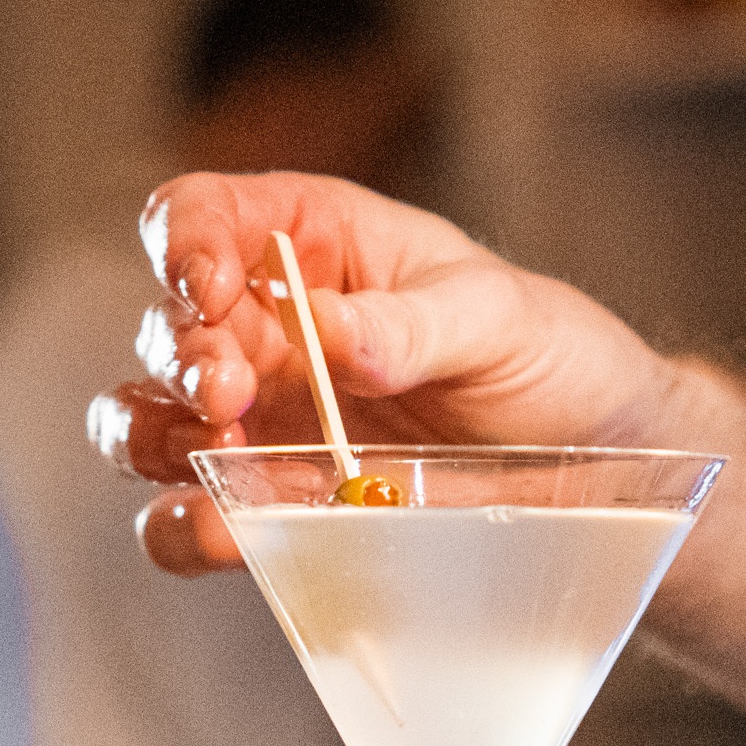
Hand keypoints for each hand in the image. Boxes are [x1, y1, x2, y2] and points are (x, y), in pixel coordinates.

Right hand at [91, 172, 676, 572]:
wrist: (598, 463)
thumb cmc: (550, 357)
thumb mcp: (500, 318)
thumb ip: (413, 323)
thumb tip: (330, 332)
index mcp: (311, 243)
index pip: (200, 216)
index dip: (181, 243)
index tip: (210, 286)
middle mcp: (266, 329)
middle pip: (165, 328)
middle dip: (181, 358)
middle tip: (231, 394)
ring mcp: (262, 422)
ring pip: (147, 422)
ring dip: (158, 437)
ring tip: (224, 455)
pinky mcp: (276, 505)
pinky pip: (189, 518)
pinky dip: (186, 527)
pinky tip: (221, 530)